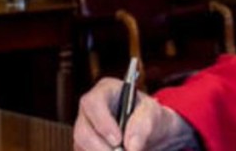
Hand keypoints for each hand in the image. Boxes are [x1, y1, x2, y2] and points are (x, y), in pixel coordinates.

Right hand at [74, 78, 198, 150]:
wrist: (151, 132)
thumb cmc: (150, 116)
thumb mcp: (154, 113)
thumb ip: (145, 124)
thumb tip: (131, 146)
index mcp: (105, 91)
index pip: (93, 102)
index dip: (102, 122)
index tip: (117, 140)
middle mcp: (89, 109)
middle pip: (82, 130)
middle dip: (100, 147)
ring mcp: (84, 128)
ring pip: (81, 146)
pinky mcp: (84, 145)